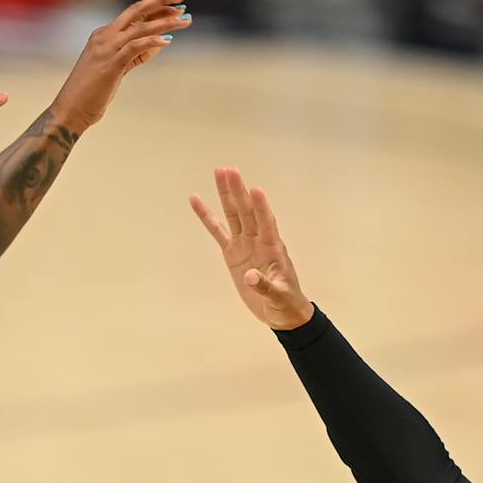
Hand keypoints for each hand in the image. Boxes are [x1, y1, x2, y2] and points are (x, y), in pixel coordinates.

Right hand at [50, 0, 189, 133]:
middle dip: (160, 1)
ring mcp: (106, 49)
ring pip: (140, 27)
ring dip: (165, 22)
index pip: (134, 14)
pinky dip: (152, 41)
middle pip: (136, 10)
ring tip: (186, 20)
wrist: (70, 110)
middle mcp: (104, 36)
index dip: (156, 7)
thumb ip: (133, 54)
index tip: (177, 4)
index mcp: (104, 34)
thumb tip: (156, 43)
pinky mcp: (110, 64)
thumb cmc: (92, 92)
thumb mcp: (115, 67)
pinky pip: (134, 47)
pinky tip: (168, 39)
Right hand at [189, 166, 313, 329]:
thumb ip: (265, 286)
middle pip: (246, 211)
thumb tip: (250, 277)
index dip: (261, 207)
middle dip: (238, 191)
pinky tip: (197, 200)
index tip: (255, 190)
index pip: (267, 223)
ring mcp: (244, 243)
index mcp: (273, 248)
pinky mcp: (232, 252)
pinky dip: (207, 217)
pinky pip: (217, 232)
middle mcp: (258, 240)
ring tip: (220, 172)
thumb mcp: (279, 297)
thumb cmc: (285, 302)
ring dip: (227, 195)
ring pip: (233, 215)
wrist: (279, 311)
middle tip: (229, 170)